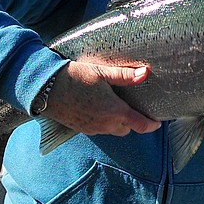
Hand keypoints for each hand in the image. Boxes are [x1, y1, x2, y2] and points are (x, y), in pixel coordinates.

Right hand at [41, 60, 160, 136]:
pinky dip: (103, 123)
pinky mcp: (80, 129)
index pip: (140, 125)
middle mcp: (105, 124)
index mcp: (114, 111)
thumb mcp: (101, 72)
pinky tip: (97, 109)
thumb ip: (124, 76)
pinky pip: (98, 129)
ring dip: (117, 122)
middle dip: (132, 122)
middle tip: (133, 108)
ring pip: (112, 130)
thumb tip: (145, 73)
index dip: (151, 125)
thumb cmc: (75, 77)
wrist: (45, 88)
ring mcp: (92, 129)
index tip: (157, 123)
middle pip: (126, 129)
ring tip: (114, 107)